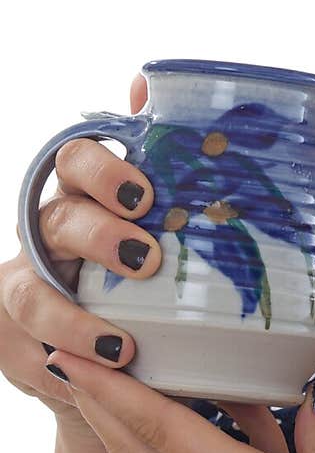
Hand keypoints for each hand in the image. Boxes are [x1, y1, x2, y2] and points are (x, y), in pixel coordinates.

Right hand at [0, 73, 157, 439]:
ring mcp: (26, 285)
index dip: (104, 172)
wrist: (119, 337)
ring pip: (32, 294)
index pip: (75, 158)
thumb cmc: (145, 252)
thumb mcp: (158, 205)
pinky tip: (104, 373)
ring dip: (75, 317)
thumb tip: (144, 79)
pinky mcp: (19, 341)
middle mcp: (48, 230)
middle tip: (147, 260)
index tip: (147, 196)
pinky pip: (33, 352)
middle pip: (57, 219)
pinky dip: (69, 363)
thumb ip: (158, 147)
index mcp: (82, 188)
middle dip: (98, 236)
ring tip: (125, 344)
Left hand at [43, 350, 314, 452]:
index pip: (164, 433)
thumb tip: (314, 396)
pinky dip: (203, 434)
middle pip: (141, 451)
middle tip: (76, 362)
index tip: (81, 362)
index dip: (117, 394)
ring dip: (139, 421)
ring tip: (130, 375)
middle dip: (103, 405)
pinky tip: (234, 403)